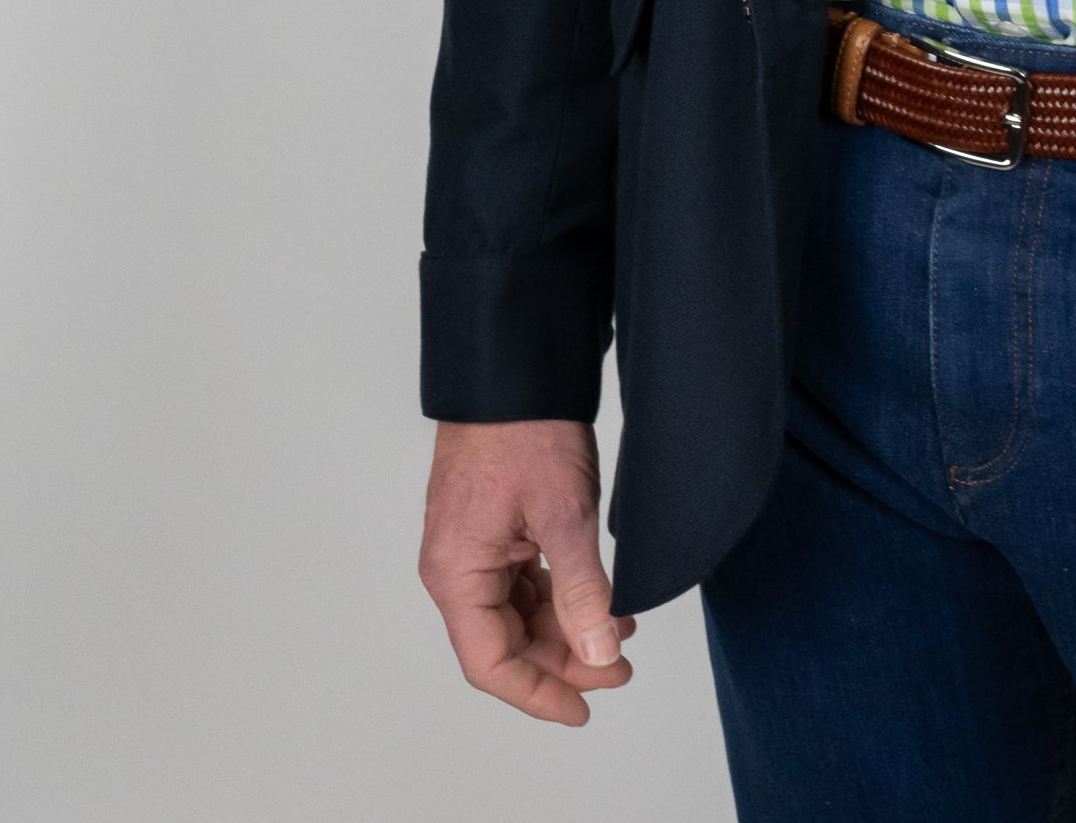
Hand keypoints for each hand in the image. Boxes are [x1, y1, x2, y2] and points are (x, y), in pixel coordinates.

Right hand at [418, 419, 637, 725]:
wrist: (516, 368)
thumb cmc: (526, 430)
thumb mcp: (565, 515)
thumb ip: (582, 589)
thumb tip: (598, 651)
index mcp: (457, 573)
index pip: (491, 663)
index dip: (539, 693)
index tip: (584, 708)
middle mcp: (456, 567)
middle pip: (505, 641)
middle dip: (562, 660)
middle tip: (619, 666)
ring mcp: (473, 546)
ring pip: (516, 612)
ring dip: (565, 627)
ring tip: (620, 632)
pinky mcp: (493, 526)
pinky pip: (521, 580)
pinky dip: (559, 594)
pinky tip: (599, 597)